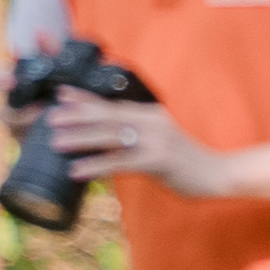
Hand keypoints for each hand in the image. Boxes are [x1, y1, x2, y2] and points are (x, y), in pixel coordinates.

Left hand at [24, 90, 225, 200]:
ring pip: (111, 137)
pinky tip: (77, 172)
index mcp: (150, 114)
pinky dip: (97, 166)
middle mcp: (152, 122)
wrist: (220, 174)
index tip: (60, 94)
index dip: (85, 98)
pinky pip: (121, 163)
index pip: (112, 103)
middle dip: (77, 116)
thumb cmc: (186, 162)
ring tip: (55, 143)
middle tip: (50, 118)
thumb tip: (102, 141)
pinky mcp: (160, 161)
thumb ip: (135, 137)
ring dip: (81, 139)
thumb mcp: (160, 142)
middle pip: (108, 116)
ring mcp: (158, 140)